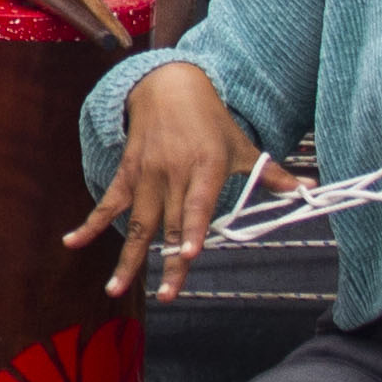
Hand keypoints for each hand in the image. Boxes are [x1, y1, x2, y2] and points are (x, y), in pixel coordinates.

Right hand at [63, 60, 294, 299]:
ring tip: (115, 289)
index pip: (199, 203)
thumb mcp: (242, 145)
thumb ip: (272, 175)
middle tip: (166, 295)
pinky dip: (89, 223)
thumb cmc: (211, 120)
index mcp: (206, 166)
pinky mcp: (127, 173)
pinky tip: (71, 243)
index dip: (195, 229)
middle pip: (171, 225)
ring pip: (136, 223)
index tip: (190, 253)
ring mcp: (146, 174)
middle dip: (168, 261)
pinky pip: (107, 202)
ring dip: (127, 258)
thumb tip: (309, 191)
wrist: (168, 85)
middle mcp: (174, 173)